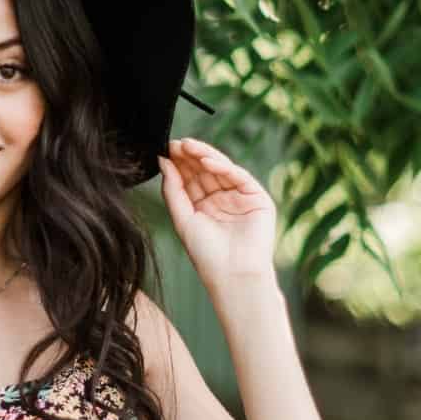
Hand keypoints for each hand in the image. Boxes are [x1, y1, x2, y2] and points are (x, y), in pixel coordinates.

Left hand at [156, 137, 277, 282]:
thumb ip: (172, 189)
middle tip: (175, 143)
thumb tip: (162, 160)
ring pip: (221, 169)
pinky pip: (239, 176)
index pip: (190, 178)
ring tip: (187, 146)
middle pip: (204, 171)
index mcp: (203, 205)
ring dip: (204, 156)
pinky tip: (207, 161)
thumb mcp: (182, 218)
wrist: (233, 275)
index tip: (164, 149)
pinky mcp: (258, 198)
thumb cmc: (206, 254)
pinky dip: (224, 167)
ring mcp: (240, 197)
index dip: (179, 163)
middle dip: (189, 156)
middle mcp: (222, 199)